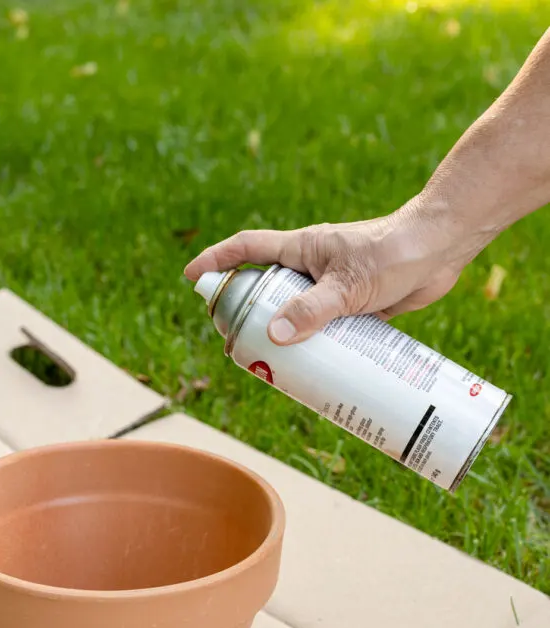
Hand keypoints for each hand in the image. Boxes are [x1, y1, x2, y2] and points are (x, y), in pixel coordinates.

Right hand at [184, 198, 471, 344]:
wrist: (442, 248)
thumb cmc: (394, 252)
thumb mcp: (349, 284)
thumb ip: (312, 309)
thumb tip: (274, 337)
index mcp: (301, 248)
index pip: (247, 250)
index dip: (217, 262)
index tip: (192, 279)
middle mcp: (312, 268)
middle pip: (266, 291)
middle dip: (246, 316)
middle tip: (234, 346)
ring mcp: (333, 288)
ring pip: (297, 316)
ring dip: (284, 340)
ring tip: (271, 370)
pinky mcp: (355, 307)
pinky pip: (327, 331)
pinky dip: (319, 350)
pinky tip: (316, 373)